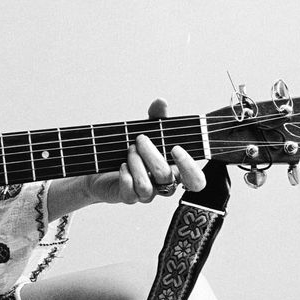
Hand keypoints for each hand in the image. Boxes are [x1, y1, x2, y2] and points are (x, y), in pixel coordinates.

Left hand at [78, 98, 206, 204]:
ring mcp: (147, 193)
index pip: (196, 181)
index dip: (189, 167)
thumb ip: (156, 118)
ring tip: (129, 150)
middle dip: (151, 154)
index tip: (175, 149)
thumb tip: (161, 102)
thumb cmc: (133, 149)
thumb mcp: (146, 130)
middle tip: (140, 140)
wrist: (104, 164)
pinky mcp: (129, 197)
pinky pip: (130, 192)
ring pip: (147, 186)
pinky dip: (125, 176)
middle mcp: (164, 185)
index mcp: (176, 169)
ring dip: (136, 163)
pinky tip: (121, 165)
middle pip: (166, 176)